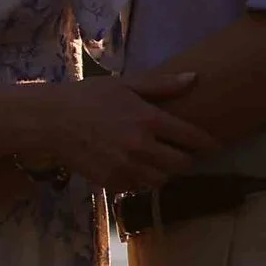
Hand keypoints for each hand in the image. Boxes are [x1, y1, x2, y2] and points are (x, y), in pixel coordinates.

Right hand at [37, 68, 215, 191]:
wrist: (51, 121)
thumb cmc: (89, 97)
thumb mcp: (126, 84)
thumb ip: (162, 85)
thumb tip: (194, 79)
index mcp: (148, 119)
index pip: (190, 137)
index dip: (206, 142)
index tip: (213, 145)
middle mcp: (141, 146)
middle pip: (180, 164)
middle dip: (185, 159)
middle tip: (182, 152)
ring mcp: (126, 167)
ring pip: (161, 179)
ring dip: (164, 171)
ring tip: (157, 160)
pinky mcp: (111, 182)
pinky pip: (138, 186)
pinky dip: (141, 179)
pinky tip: (134, 166)